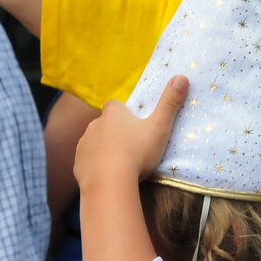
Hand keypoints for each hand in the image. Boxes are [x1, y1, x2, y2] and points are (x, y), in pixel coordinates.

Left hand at [72, 76, 187, 190]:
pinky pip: (87, 161)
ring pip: (94, 142)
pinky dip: (95, 165)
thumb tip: (182, 76)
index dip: (124, 113)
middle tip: (129, 147)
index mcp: (113, 114)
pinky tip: (106, 175)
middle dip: (114, 132)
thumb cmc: (137, 153)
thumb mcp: (159, 128)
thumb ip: (170, 103)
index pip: (115, 105)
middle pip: (104, 124)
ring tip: (118, 164)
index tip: (133, 125)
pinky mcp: (78, 163)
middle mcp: (94, 124)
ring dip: (103, 148)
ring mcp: (84, 144)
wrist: (110, 183)